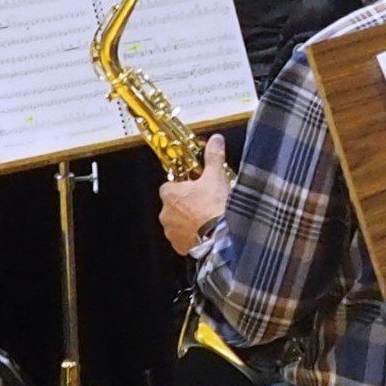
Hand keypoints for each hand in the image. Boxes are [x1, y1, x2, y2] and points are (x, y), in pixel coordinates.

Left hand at [159, 133, 230, 256]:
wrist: (220, 236)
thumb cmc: (214, 205)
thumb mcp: (215, 176)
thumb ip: (213, 156)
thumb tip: (216, 139)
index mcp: (169, 194)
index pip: (169, 187)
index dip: (182, 187)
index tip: (195, 187)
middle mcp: (165, 213)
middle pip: (173, 206)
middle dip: (185, 205)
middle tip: (204, 204)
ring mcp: (171, 232)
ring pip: (177, 223)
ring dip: (188, 222)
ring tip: (207, 220)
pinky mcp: (179, 247)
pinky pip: (183, 240)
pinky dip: (192, 237)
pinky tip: (206, 234)